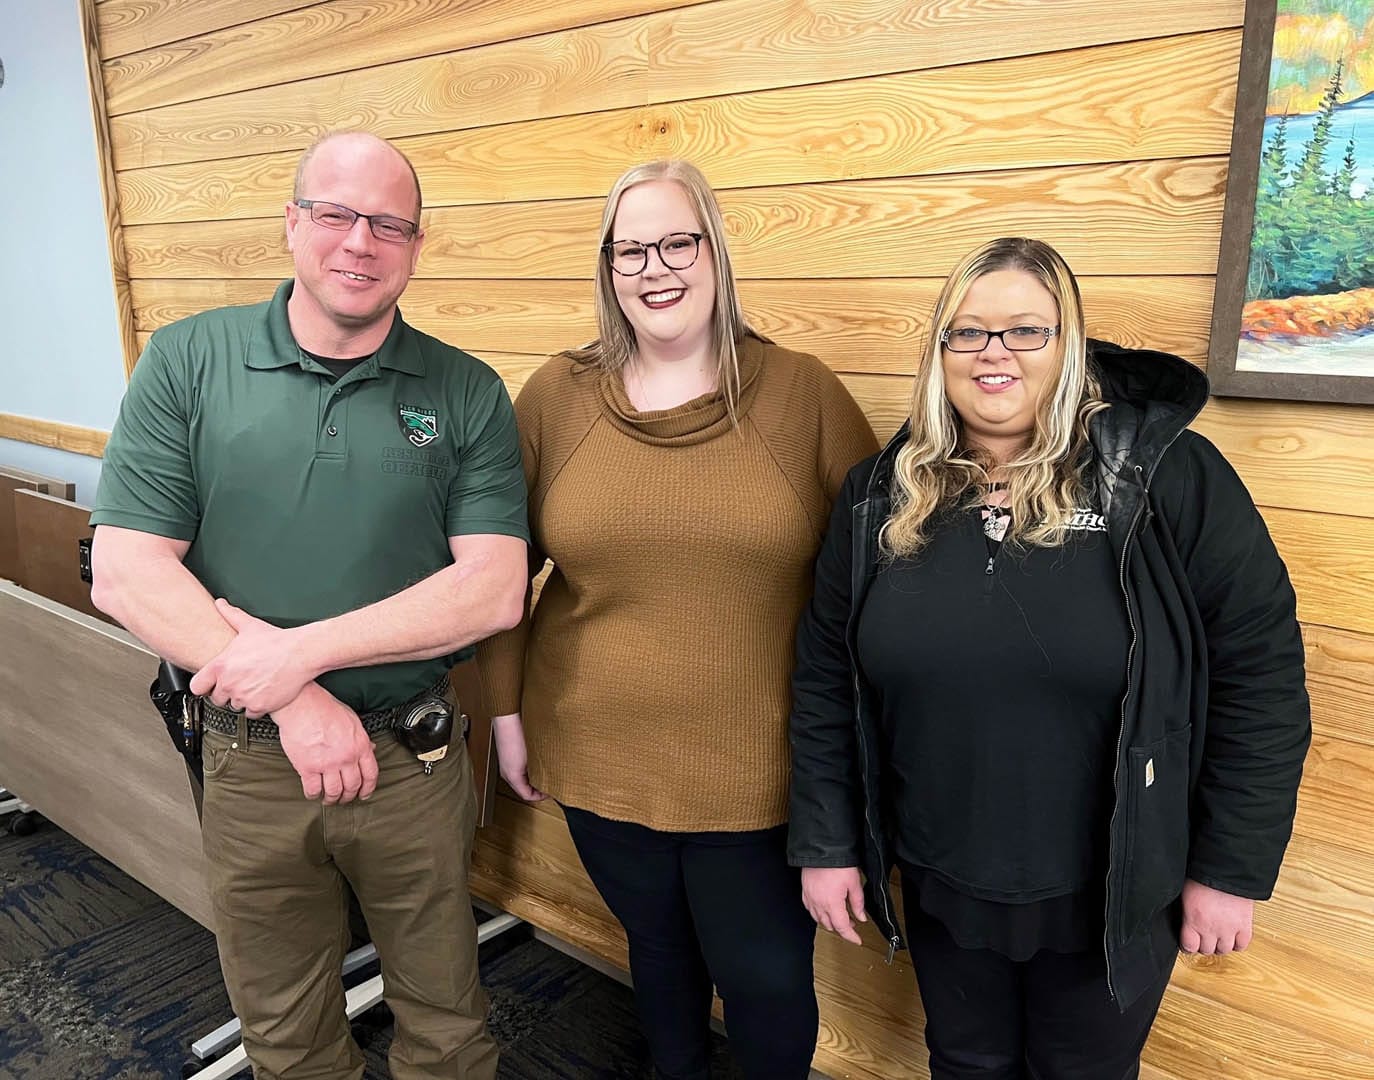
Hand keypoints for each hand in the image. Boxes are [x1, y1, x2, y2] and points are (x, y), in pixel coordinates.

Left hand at [190, 599, 316, 716]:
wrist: (300, 653)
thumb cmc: (276, 641)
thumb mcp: (249, 626)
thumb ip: (230, 615)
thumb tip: (220, 604)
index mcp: (221, 666)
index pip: (197, 686)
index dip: (204, 686)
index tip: (211, 684)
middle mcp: (229, 683)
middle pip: (217, 699)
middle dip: (227, 693)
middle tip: (240, 683)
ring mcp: (243, 697)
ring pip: (235, 706)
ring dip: (242, 700)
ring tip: (254, 686)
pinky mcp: (259, 706)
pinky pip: (251, 714)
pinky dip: (257, 707)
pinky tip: (264, 694)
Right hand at [272, 683, 379, 803]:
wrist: (301, 704)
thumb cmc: (325, 709)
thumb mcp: (352, 720)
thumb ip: (361, 738)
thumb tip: (371, 749)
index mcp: (359, 745)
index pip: (371, 774)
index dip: (368, 788)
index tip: (364, 794)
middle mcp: (346, 757)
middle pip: (352, 786)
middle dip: (349, 796)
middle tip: (344, 799)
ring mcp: (327, 764)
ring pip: (334, 792)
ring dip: (331, 799)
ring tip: (328, 799)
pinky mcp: (307, 767)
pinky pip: (313, 789)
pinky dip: (313, 795)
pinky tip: (313, 793)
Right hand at [492, 712, 545, 801]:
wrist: (507, 719)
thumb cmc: (516, 737)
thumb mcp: (531, 758)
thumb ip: (540, 771)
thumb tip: (550, 777)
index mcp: (512, 777)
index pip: (527, 795)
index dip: (540, 796)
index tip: (551, 792)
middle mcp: (507, 773)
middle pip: (524, 788)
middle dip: (538, 787)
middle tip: (550, 782)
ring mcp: (507, 764)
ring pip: (522, 778)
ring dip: (534, 777)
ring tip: (545, 771)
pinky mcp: (508, 756)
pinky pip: (520, 768)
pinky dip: (529, 768)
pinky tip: (537, 761)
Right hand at [801, 866, 866, 945]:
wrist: (821, 849)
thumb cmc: (837, 863)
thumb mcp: (854, 882)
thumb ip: (858, 902)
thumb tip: (861, 917)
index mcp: (832, 903)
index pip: (842, 927)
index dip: (851, 936)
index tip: (857, 940)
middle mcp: (819, 903)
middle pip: (830, 925)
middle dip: (842, 927)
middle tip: (852, 923)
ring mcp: (810, 898)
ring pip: (819, 919)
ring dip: (830, 921)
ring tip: (840, 916)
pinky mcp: (805, 892)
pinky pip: (810, 909)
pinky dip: (818, 913)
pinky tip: (824, 908)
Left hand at [1180, 878, 1253, 954]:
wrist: (1227, 868)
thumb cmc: (1203, 875)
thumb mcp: (1186, 893)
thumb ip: (1186, 910)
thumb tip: (1184, 918)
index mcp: (1193, 920)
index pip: (1189, 946)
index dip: (1188, 945)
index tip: (1189, 942)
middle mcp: (1211, 928)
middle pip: (1207, 950)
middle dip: (1204, 944)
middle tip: (1204, 937)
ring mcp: (1229, 929)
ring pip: (1224, 950)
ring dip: (1220, 945)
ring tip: (1218, 936)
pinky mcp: (1245, 926)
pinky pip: (1242, 945)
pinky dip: (1237, 943)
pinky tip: (1233, 936)